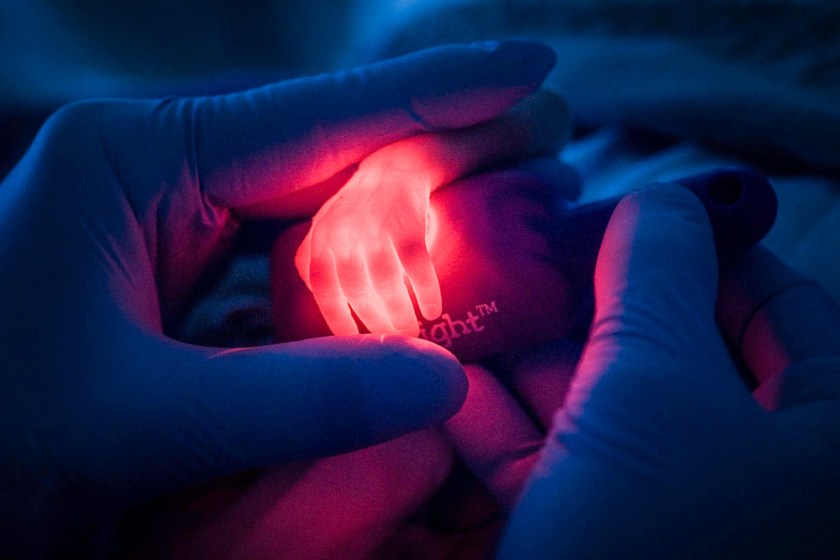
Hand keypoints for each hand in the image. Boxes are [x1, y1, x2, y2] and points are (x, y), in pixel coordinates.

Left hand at [0, 39, 556, 553]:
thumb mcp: (138, 420)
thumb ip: (293, 402)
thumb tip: (444, 383)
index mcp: (142, 159)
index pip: (322, 116)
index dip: (442, 91)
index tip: (535, 69)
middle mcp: (168, 168)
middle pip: (337, 145)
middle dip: (447, 144)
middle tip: (550, 147)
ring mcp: (181, 214)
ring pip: (324, 199)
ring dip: (414, 206)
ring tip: (508, 204)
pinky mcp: (191, 265)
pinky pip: (299, 254)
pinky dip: (367, 266)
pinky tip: (424, 272)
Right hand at [444, 185, 839, 556]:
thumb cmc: (652, 541)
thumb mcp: (655, 385)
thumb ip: (659, 273)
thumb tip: (660, 199)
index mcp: (826, 439)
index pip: (781, 304)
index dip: (702, 246)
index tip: (626, 212)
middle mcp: (762, 477)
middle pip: (682, 353)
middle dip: (596, 304)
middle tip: (534, 258)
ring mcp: (676, 514)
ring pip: (608, 410)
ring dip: (538, 362)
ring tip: (480, 308)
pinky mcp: (602, 543)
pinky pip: (560, 466)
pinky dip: (506, 425)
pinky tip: (454, 383)